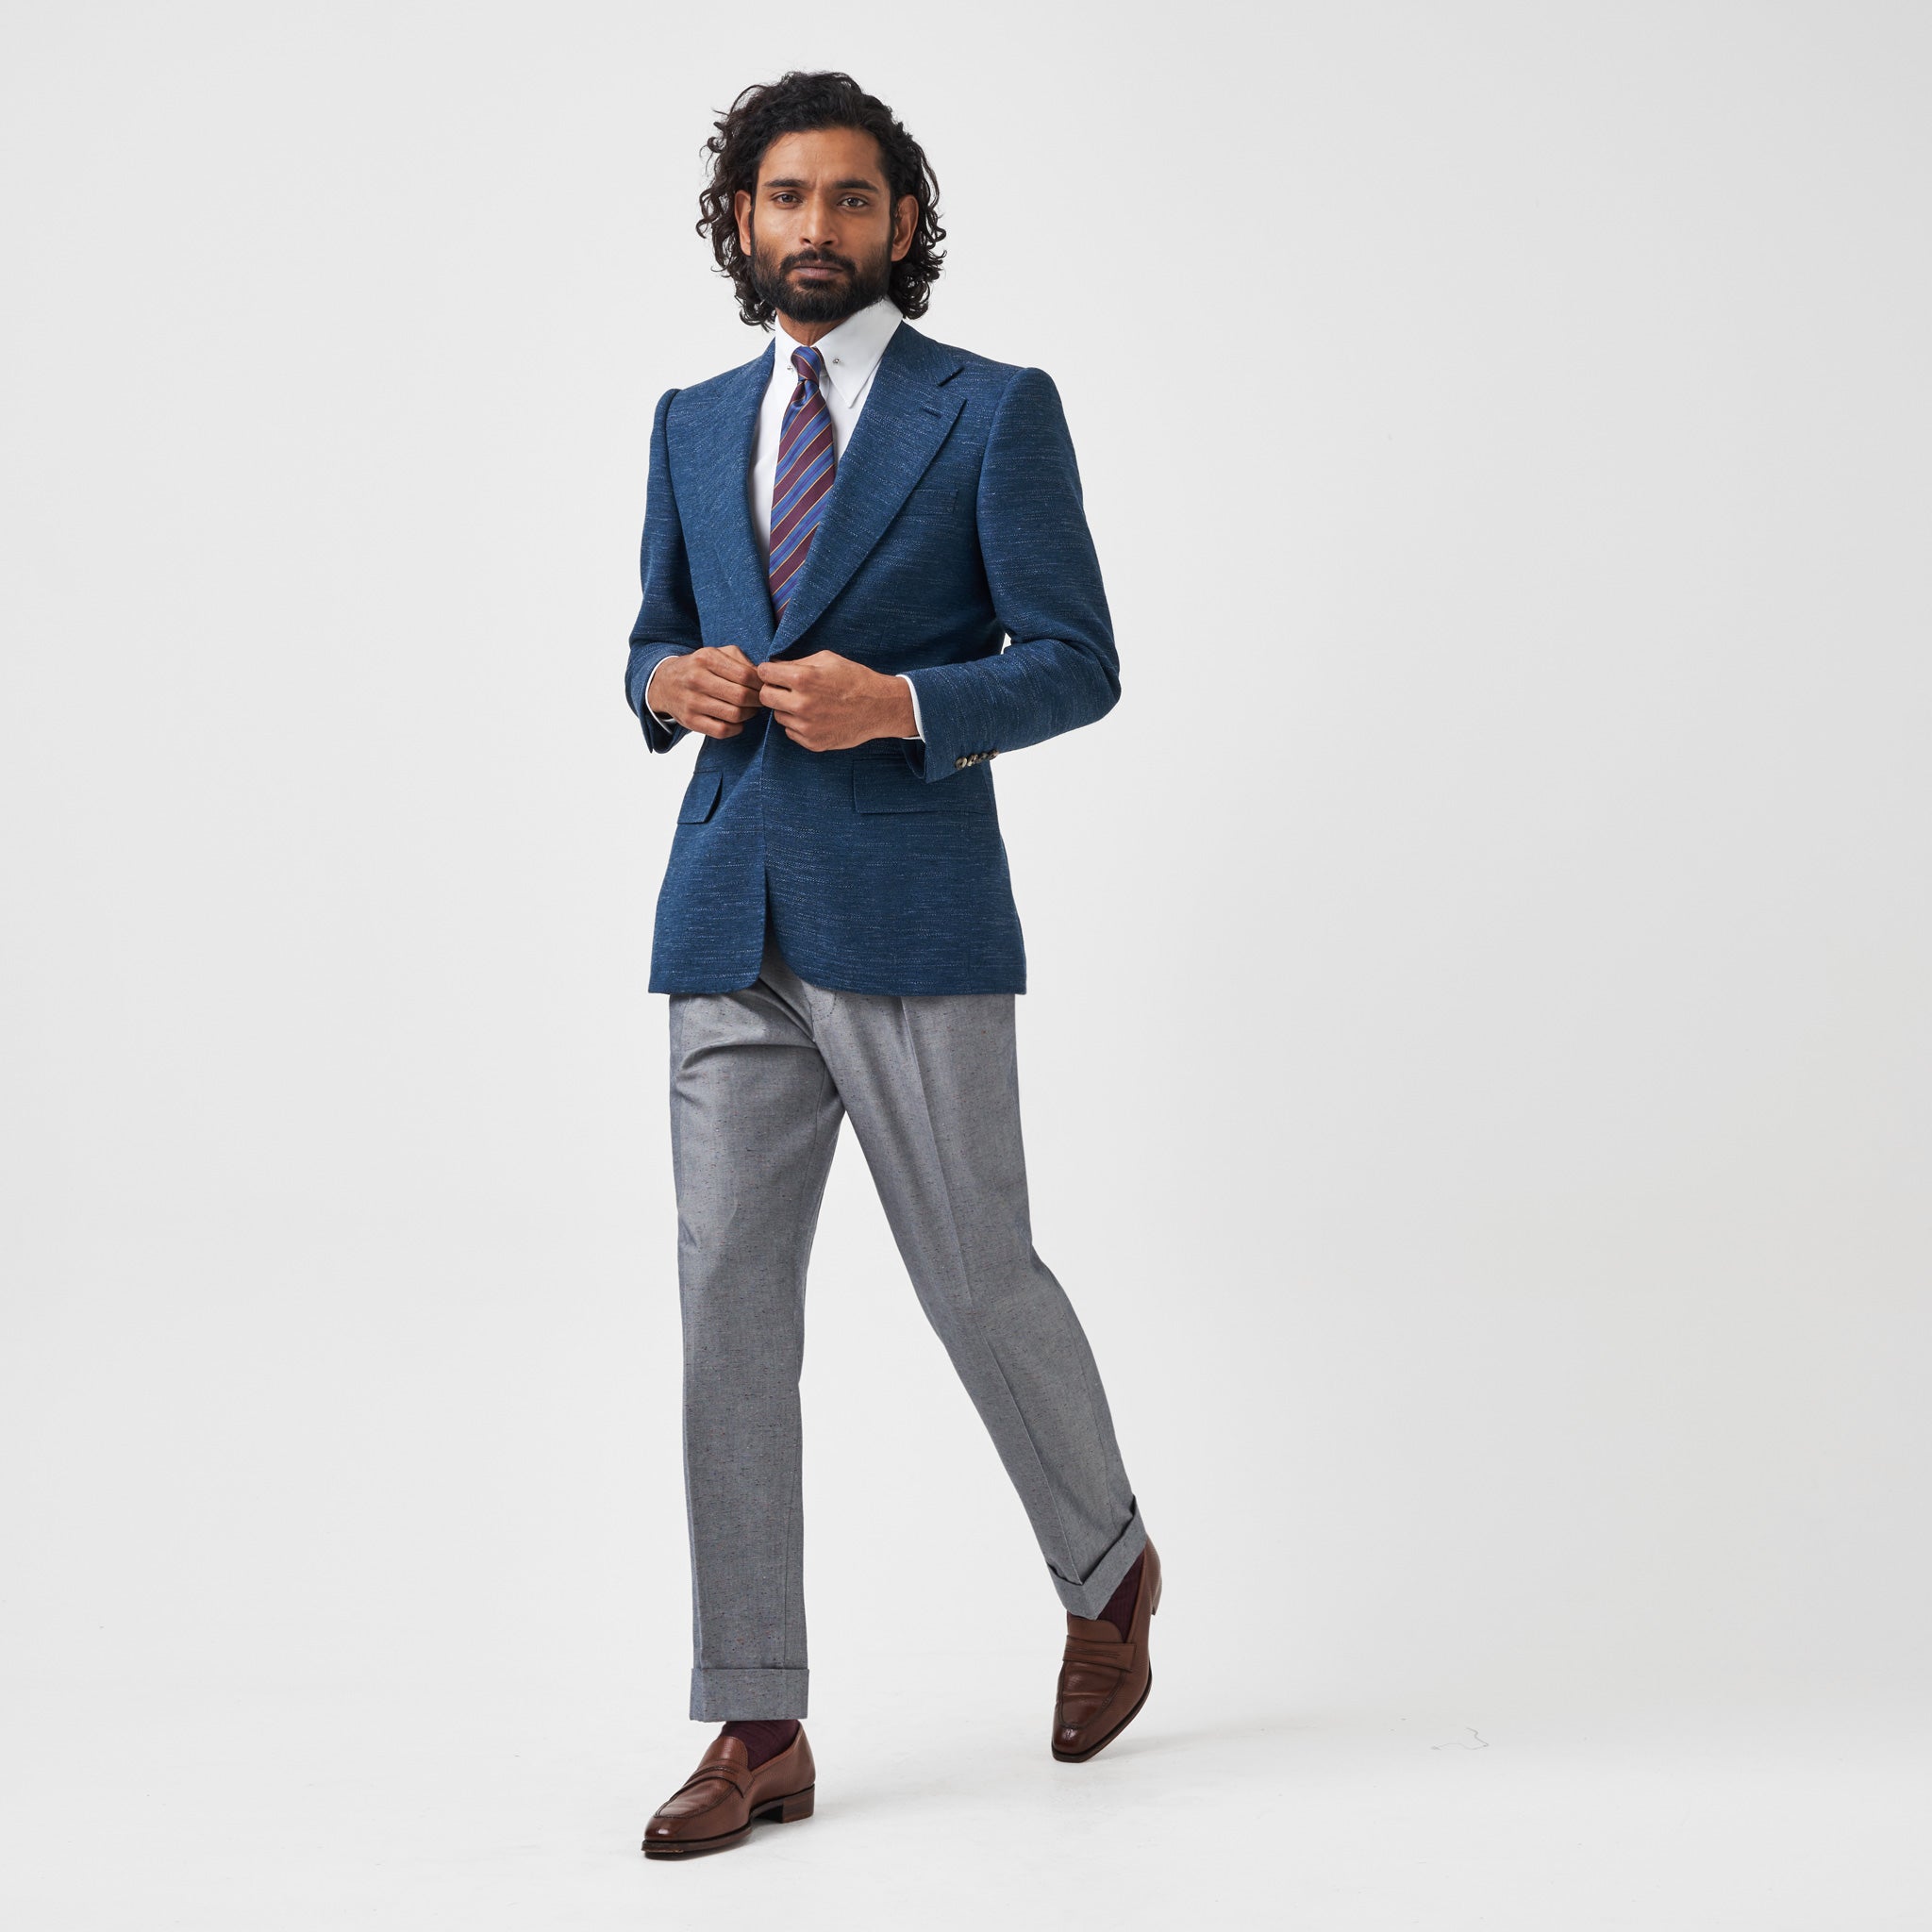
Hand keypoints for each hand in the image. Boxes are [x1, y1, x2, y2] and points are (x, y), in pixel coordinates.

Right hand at [650, 645, 761, 738]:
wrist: (665, 683)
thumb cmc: (699, 668)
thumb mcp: (716, 653)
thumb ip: (741, 660)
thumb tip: (763, 677)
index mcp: (706, 658)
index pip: (745, 675)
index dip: (760, 684)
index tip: (764, 687)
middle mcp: (696, 679)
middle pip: (741, 696)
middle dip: (757, 701)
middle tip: (760, 700)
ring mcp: (692, 702)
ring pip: (734, 715)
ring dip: (749, 714)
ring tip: (749, 709)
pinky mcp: (690, 721)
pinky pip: (722, 730)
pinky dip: (736, 728)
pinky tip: (736, 721)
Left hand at [757, 653, 915, 751]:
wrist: (879, 707)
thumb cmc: (854, 678)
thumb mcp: (826, 659)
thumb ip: (796, 662)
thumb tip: (773, 667)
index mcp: (803, 678)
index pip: (764, 673)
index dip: (768, 671)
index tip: (774, 673)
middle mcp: (801, 704)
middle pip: (765, 697)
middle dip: (772, 690)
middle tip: (785, 689)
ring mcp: (806, 726)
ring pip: (778, 715)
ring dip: (786, 709)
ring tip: (808, 703)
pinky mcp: (812, 742)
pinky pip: (791, 731)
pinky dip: (798, 724)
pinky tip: (816, 717)